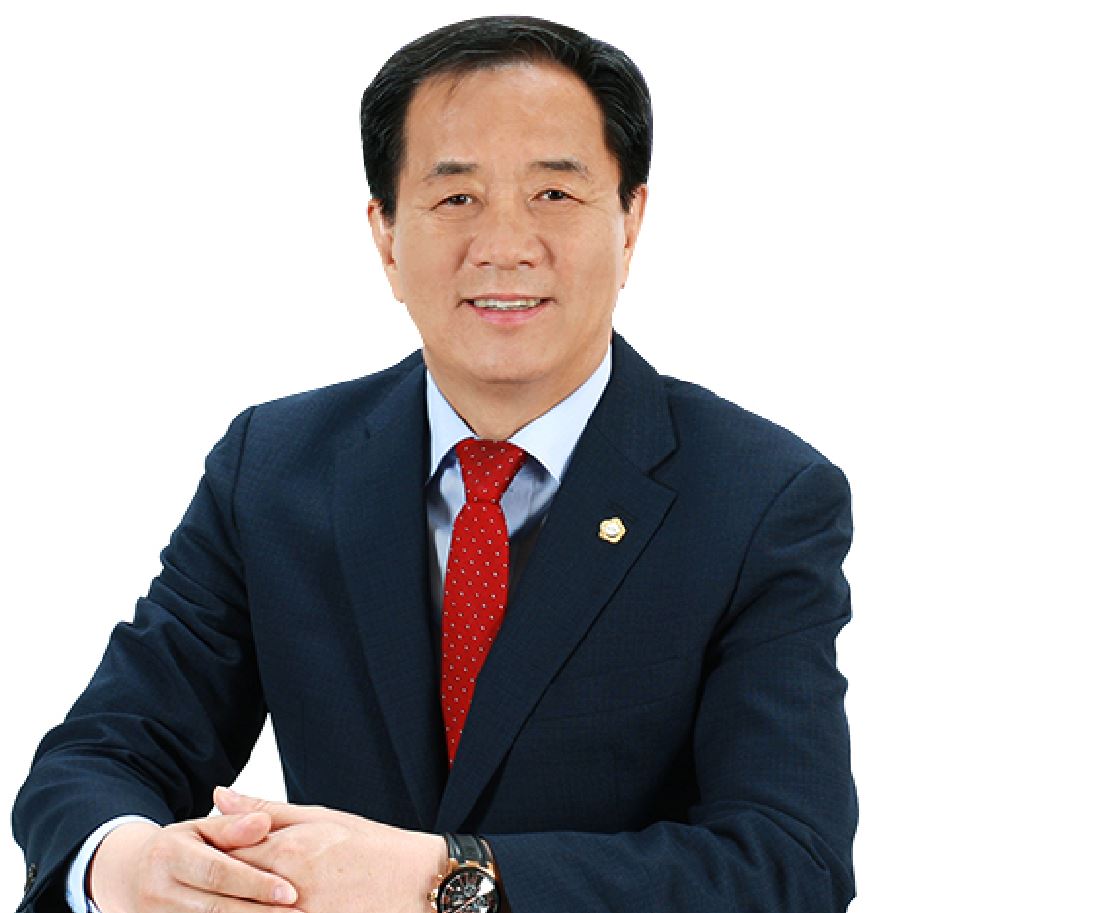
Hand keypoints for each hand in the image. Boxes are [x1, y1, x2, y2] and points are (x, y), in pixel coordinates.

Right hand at [88, 812, 301, 912]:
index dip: (255, 884)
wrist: (129, 878)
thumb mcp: (200, 828)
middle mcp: (158, 891)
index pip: (219, 872)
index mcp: (169, 855)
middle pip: (216, 908)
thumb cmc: (179, 848)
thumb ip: (233, 826)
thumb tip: (263, 822)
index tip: (290, 891)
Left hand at [214, 787, 446, 912]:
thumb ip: (265, 811)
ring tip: (220, 900)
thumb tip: (218, 794)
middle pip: (228, 889)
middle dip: (210, 886)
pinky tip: (254, 909)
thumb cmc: (369, 845)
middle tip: (196, 883)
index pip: (226, 850)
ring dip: (230, 907)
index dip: (206, 850)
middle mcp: (289, 888)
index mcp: (289, 850)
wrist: (415, 884)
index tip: (192, 849)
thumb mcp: (319, 817)